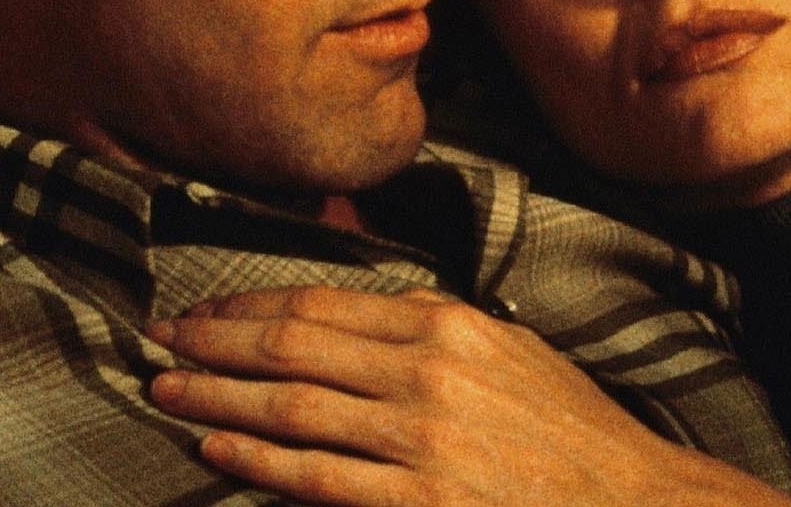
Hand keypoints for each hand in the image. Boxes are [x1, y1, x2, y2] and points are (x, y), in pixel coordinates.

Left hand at [145, 286, 790, 506]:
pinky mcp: (416, 501)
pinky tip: (215, 447)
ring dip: (216, 395)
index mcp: (448, 323)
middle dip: (215, 341)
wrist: (628, 503)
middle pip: (292, 345)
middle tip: (162, 340)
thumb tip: (363, 309)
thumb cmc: (568, 431)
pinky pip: (314, 477)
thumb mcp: (509, 349)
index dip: (249, 304)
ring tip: (166, 389)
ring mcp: (419, 438)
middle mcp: (427, 371)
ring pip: (291, 405)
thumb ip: (436, 323)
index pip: (322, 304)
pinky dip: (255, 457)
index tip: (203, 309)